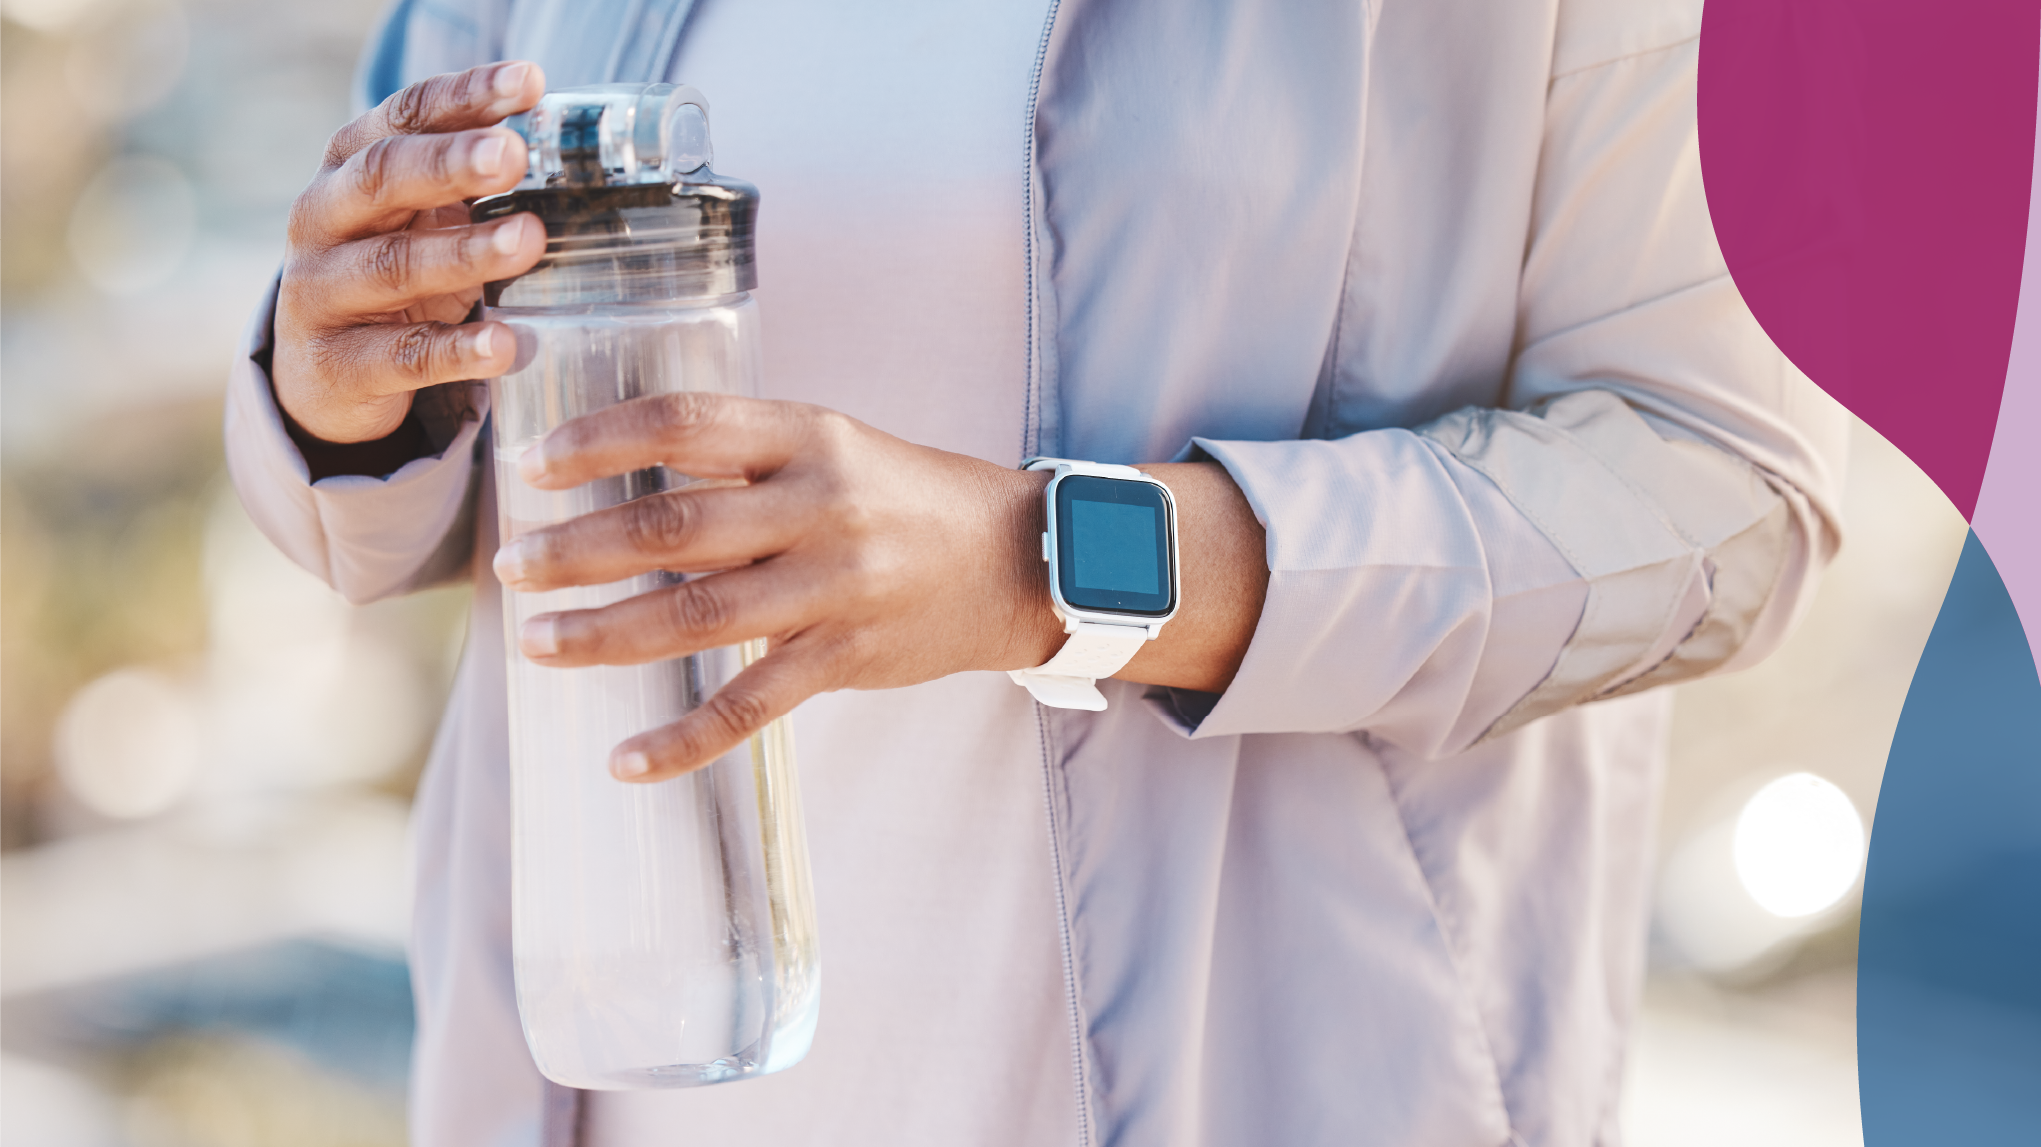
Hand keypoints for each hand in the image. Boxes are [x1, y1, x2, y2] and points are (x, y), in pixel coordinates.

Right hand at [272, 61, 547, 444]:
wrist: (318, 374)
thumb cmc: (389, 273)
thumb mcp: (419, 218)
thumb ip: (467, 180)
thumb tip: (560, 144)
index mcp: (348, 167)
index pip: (404, 117)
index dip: (465, 97)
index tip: (529, 82)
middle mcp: (322, 219)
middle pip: (384, 178)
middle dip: (451, 163)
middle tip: (513, 154)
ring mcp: (322, 292)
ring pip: (393, 265)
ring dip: (465, 253)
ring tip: (529, 240)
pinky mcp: (338, 366)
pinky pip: (403, 356)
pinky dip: (456, 350)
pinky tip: (504, 346)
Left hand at [491, 393, 1064, 781]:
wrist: (1018, 562)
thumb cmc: (904, 497)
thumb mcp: (832, 447)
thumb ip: (741, 459)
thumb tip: (618, 478)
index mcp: (808, 436)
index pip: (684, 422)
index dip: (600, 439)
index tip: (532, 461)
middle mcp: (819, 506)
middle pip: (676, 526)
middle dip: (578, 548)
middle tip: (510, 565)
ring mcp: (835, 587)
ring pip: (698, 616)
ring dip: (605, 634)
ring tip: (536, 642)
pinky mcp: (846, 658)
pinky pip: (750, 705)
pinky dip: (684, 740)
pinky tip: (624, 760)